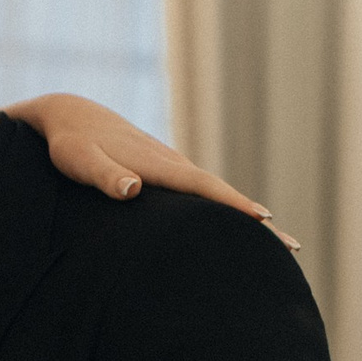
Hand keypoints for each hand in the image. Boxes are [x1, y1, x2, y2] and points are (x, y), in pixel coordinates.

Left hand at [4, 96, 273, 228]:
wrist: (69, 114)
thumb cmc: (69, 144)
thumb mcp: (80, 161)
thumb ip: (105, 176)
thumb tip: (133, 189)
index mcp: (159, 166)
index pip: (206, 189)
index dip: (235, 207)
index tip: (266, 224)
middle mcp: (172, 164)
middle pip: (222, 195)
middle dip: (256, 220)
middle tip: (292, 246)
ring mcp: (170, 167)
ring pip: (214, 195)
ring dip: (245, 215)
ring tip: (275, 243)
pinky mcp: (163, 171)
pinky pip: (201, 193)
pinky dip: (223, 208)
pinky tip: (230, 224)